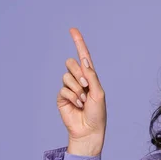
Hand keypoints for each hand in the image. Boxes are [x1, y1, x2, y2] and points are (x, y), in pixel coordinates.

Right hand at [57, 28, 106, 155]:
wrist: (89, 130)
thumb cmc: (98, 113)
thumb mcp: (98, 92)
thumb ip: (91, 76)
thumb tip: (84, 60)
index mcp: (90, 77)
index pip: (84, 57)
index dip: (78, 43)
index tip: (72, 29)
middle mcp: (79, 80)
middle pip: (72, 63)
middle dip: (79, 74)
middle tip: (86, 87)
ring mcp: (69, 88)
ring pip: (67, 76)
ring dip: (77, 89)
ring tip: (83, 101)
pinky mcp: (62, 97)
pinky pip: (63, 89)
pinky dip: (72, 97)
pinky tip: (77, 105)